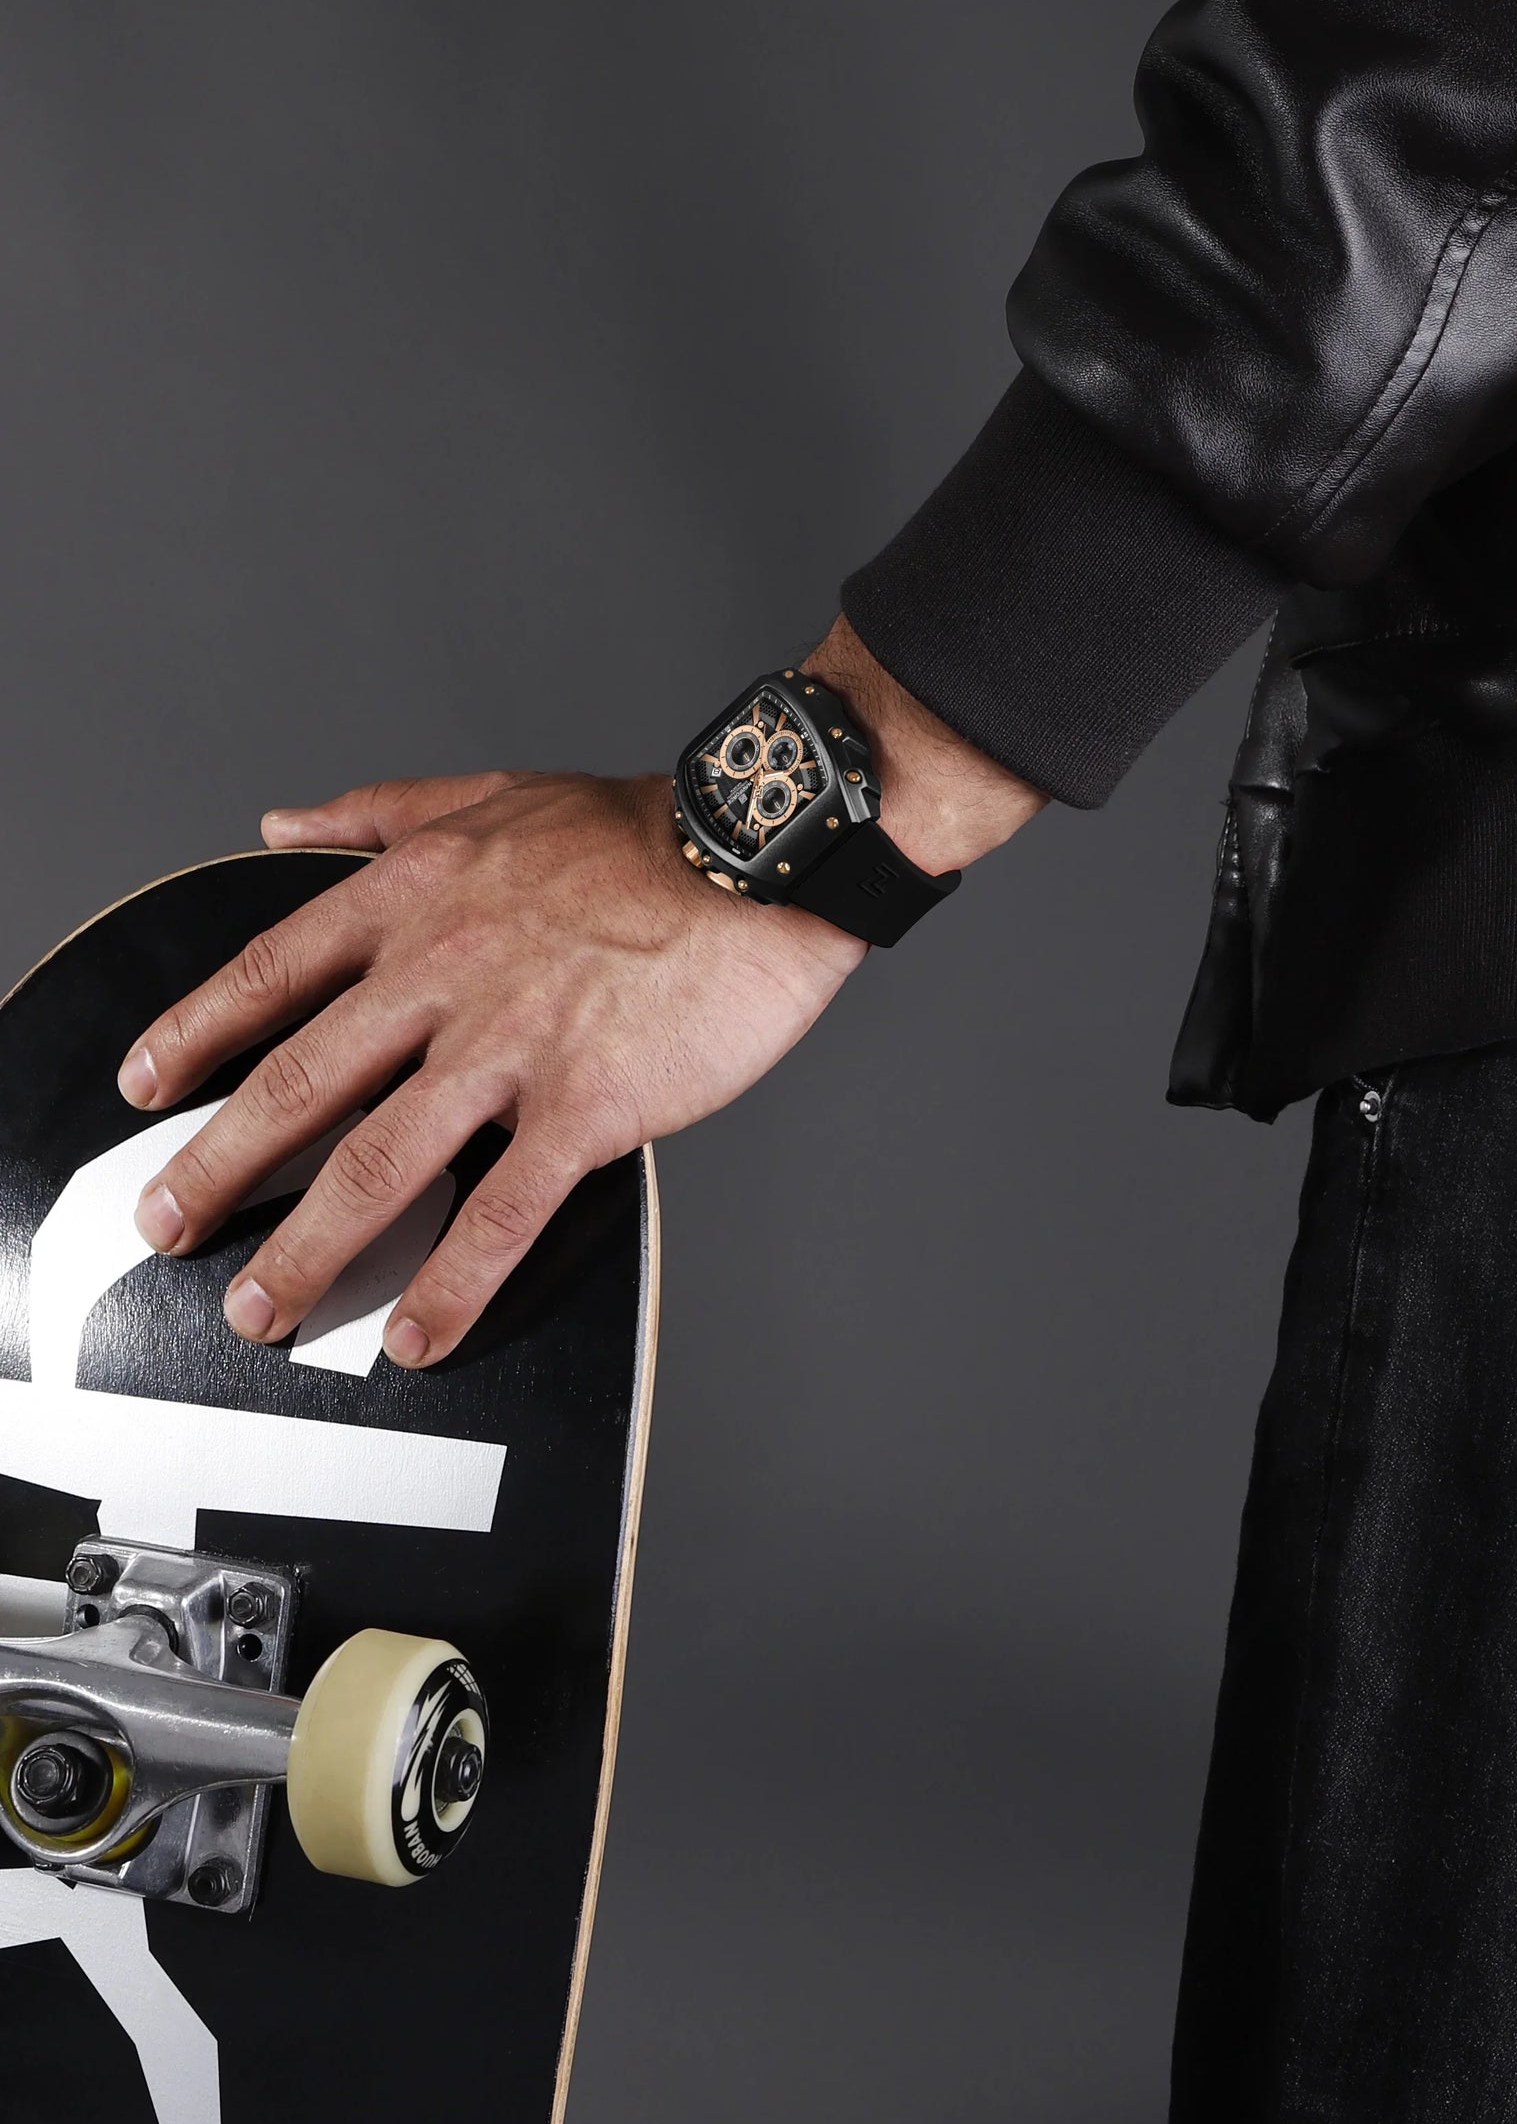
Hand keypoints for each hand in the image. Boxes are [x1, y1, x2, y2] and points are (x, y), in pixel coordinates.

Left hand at [118, 769, 866, 1366]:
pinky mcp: (585, 1107)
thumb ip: (380, 810)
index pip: (273, 971)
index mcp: (416, 897)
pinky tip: (417, 1333)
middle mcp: (445, 972)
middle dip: (218, 1167)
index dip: (196, 1031)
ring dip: (310, 1248)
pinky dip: (450, 1282)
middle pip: (301, 1085)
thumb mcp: (494, 791)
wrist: (762, 858)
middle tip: (167, 1224)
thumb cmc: (642, 829)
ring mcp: (511, 1046)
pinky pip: (500, 1213)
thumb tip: (284, 822)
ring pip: (382, 1163)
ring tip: (262, 1307)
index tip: (146, 1081)